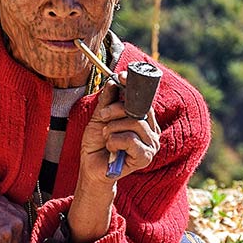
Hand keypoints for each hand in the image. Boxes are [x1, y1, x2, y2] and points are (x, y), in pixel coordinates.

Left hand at [68, 72, 160, 242]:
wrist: (91, 167)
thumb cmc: (97, 143)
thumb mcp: (100, 117)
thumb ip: (108, 100)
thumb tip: (113, 81)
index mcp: (144, 119)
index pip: (143, 99)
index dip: (132, 86)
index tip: (121, 76)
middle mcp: (151, 131)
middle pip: (138, 109)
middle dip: (115, 110)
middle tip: (102, 117)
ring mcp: (151, 144)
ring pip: (134, 123)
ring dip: (113, 128)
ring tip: (107, 138)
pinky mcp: (145, 157)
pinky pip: (131, 139)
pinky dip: (115, 141)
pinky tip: (111, 149)